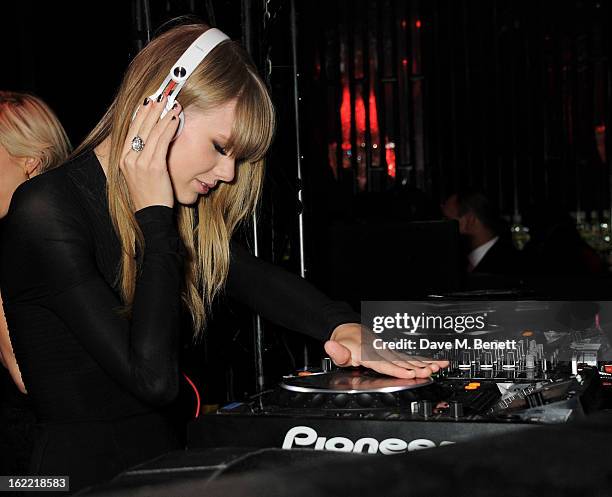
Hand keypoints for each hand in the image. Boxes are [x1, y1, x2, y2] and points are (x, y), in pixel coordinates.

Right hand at [120, 95, 180, 210]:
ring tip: (173, 106)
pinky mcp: (153, 167)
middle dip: (152, 110)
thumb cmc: (149, 194)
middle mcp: (129, 158)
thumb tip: (152, 140)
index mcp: (123, 158)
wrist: (151, 214)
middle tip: (162, 97)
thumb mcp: (140, 173)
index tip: (148, 102)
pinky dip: (169, 129)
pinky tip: (175, 120)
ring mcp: (140, 162)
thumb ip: (142, 156)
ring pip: (153, 133)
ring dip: (164, 117)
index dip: (141, 114)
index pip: (132, 130)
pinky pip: (162, 143)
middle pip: (141, 128)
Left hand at [324, 323, 449, 378]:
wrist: (349, 330)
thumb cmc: (346, 342)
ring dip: (424, 362)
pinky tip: (435, 362)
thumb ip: (337, 352)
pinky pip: (409, 356)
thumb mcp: (338, 350)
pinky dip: (423, 359)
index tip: (409, 372)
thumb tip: (330, 346)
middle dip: (417, 366)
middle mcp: (382, 351)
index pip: (384, 363)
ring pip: (408, 357)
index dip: (397, 368)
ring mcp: (389, 350)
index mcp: (369, 353)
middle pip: (401, 360)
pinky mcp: (394, 351)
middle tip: (431, 370)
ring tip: (438, 366)